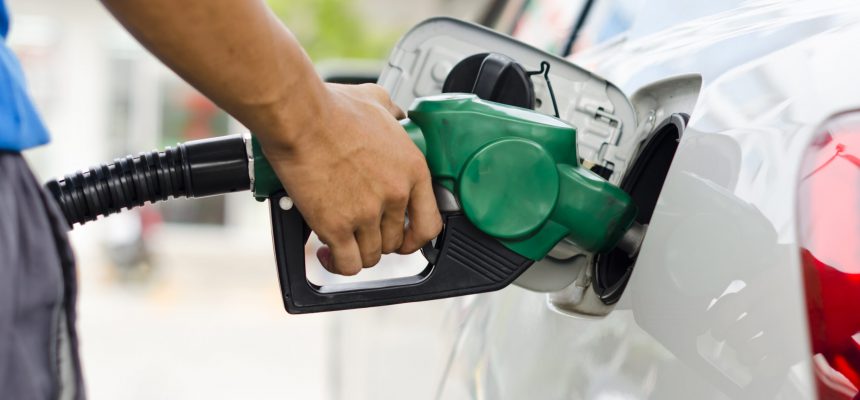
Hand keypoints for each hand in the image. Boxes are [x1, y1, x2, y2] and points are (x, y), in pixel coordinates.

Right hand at [259, 83, 441, 275]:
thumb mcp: (378, 102)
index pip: (430, 223)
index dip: (415, 237)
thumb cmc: (332, 107)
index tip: (404, 238)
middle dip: (378, 240)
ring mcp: (367, 213)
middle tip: (360, 230)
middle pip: (395, 242)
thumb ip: (394, 114)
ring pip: (371, 256)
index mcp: (412, 169)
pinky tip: (328, 253)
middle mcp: (395, 194)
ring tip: (341, 240)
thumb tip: (397, 115)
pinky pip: (347, 264)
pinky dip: (337, 264)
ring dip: (356, 251)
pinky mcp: (337, 226)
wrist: (300, 116)